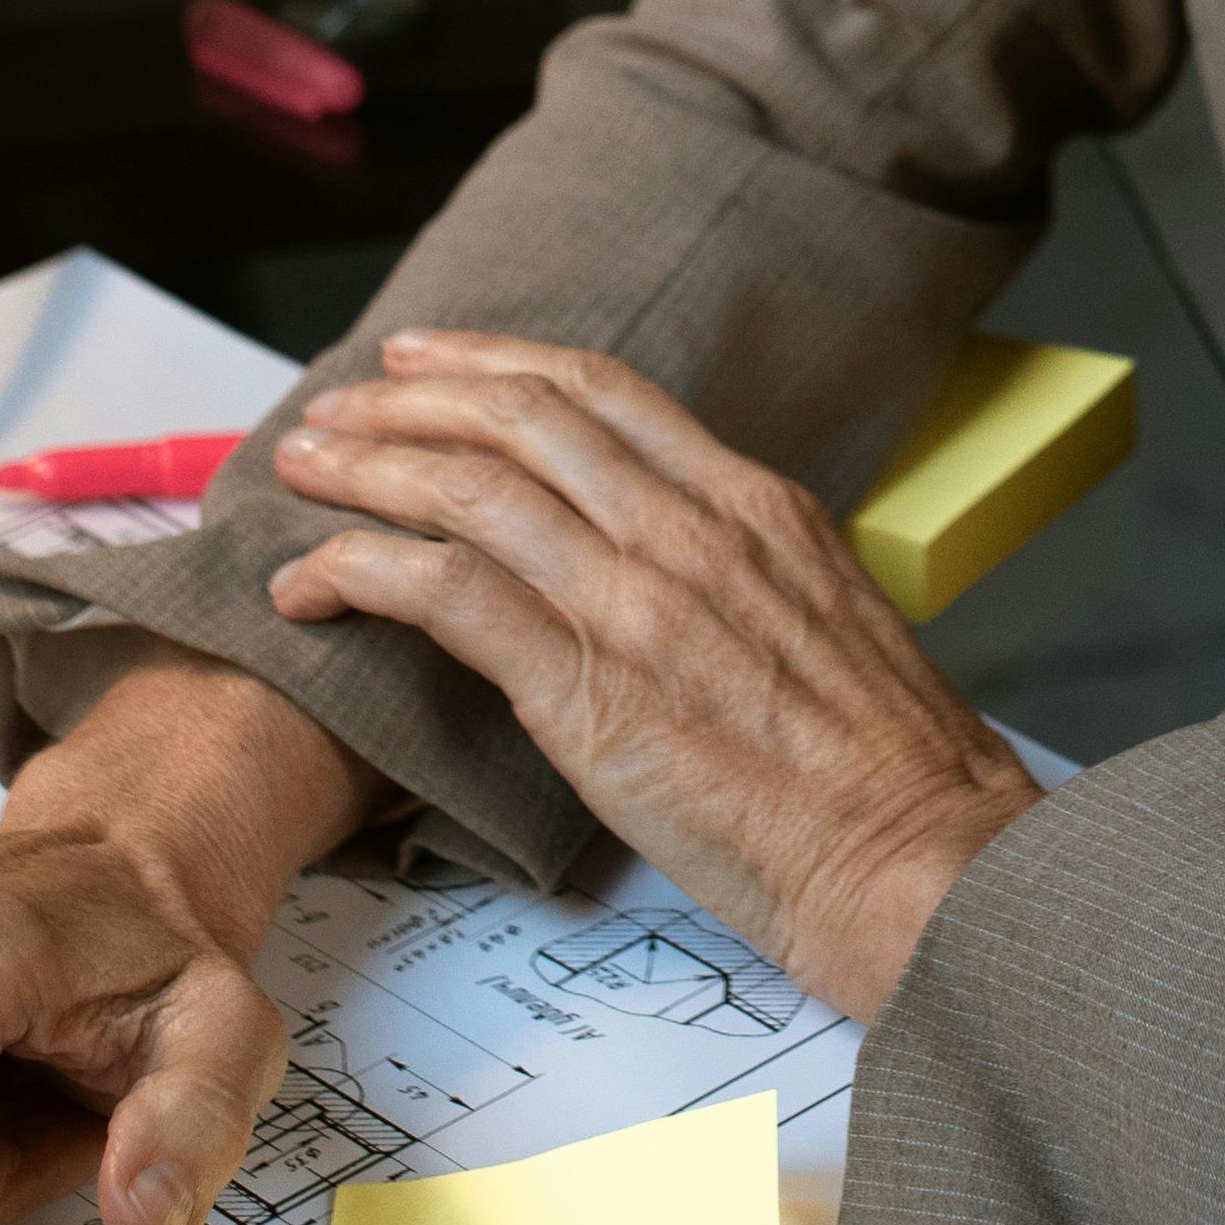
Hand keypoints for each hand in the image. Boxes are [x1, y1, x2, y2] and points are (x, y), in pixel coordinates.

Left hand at [264, 333, 1036, 1019]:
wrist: (921, 862)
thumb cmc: (891, 780)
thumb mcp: (832, 627)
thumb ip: (747, 583)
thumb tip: (679, 587)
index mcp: (756, 507)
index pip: (602, 391)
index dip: (497, 363)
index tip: (430, 361)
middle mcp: (692, 529)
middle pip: (519, 415)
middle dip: (409, 398)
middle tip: (338, 407)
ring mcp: (639, 601)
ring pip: (467, 487)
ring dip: (367, 468)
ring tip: (303, 472)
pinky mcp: (588, 688)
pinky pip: (445, 592)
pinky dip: (361, 571)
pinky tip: (312, 584)